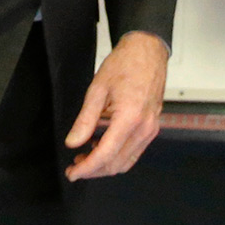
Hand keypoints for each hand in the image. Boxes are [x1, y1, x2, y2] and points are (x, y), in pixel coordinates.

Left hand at [65, 31, 168, 180]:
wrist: (147, 51)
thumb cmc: (125, 64)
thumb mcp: (97, 89)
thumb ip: (85, 119)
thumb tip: (73, 142)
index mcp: (129, 117)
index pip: (105, 155)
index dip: (87, 168)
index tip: (72, 172)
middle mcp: (144, 127)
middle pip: (116, 163)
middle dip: (94, 170)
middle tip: (75, 166)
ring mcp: (150, 129)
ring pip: (126, 161)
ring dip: (105, 165)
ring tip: (85, 157)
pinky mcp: (152, 127)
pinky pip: (134, 151)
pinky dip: (116, 156)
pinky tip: (101, 147)